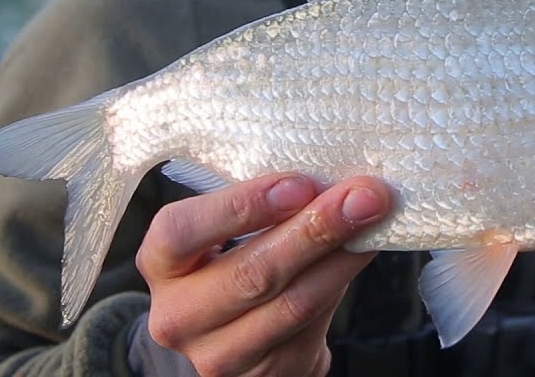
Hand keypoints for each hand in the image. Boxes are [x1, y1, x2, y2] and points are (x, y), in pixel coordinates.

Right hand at [136, 173, 390, 375]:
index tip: (301, 184)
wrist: (240, 334)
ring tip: (374, 220)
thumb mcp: (228, 229)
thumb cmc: (236, 258)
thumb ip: (266, 206)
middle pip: (250, 273)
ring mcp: (216, 354)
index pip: (183, 232)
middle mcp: (177, 315)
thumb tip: (332, 177)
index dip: (242, 207)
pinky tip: (364, 252)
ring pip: (289, 304)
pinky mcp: (262, 375)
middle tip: (363, 197)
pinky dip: (342, 281)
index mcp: (160, 262)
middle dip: (314, 229)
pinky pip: (311, 325)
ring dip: (341, 258)